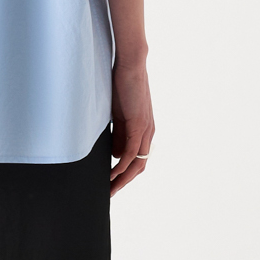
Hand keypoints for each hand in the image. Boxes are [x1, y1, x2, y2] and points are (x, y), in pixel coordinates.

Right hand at [109, 55, 153, 194]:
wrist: (131, 65)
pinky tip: (113, 174)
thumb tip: (114, 153)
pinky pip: (131, 152)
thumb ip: (118, 134)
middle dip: (124, 183)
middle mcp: (148, 133)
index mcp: (144, 131)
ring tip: (110, 189)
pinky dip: (122, 165)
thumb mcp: (118, 115)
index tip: (112, 184)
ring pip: (137, 163)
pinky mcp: (138, 124)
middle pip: (139, 166)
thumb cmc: (123, 86)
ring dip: (123, 179)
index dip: (126, 175)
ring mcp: (145, 130)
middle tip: (110, 194)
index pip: (137, 160)